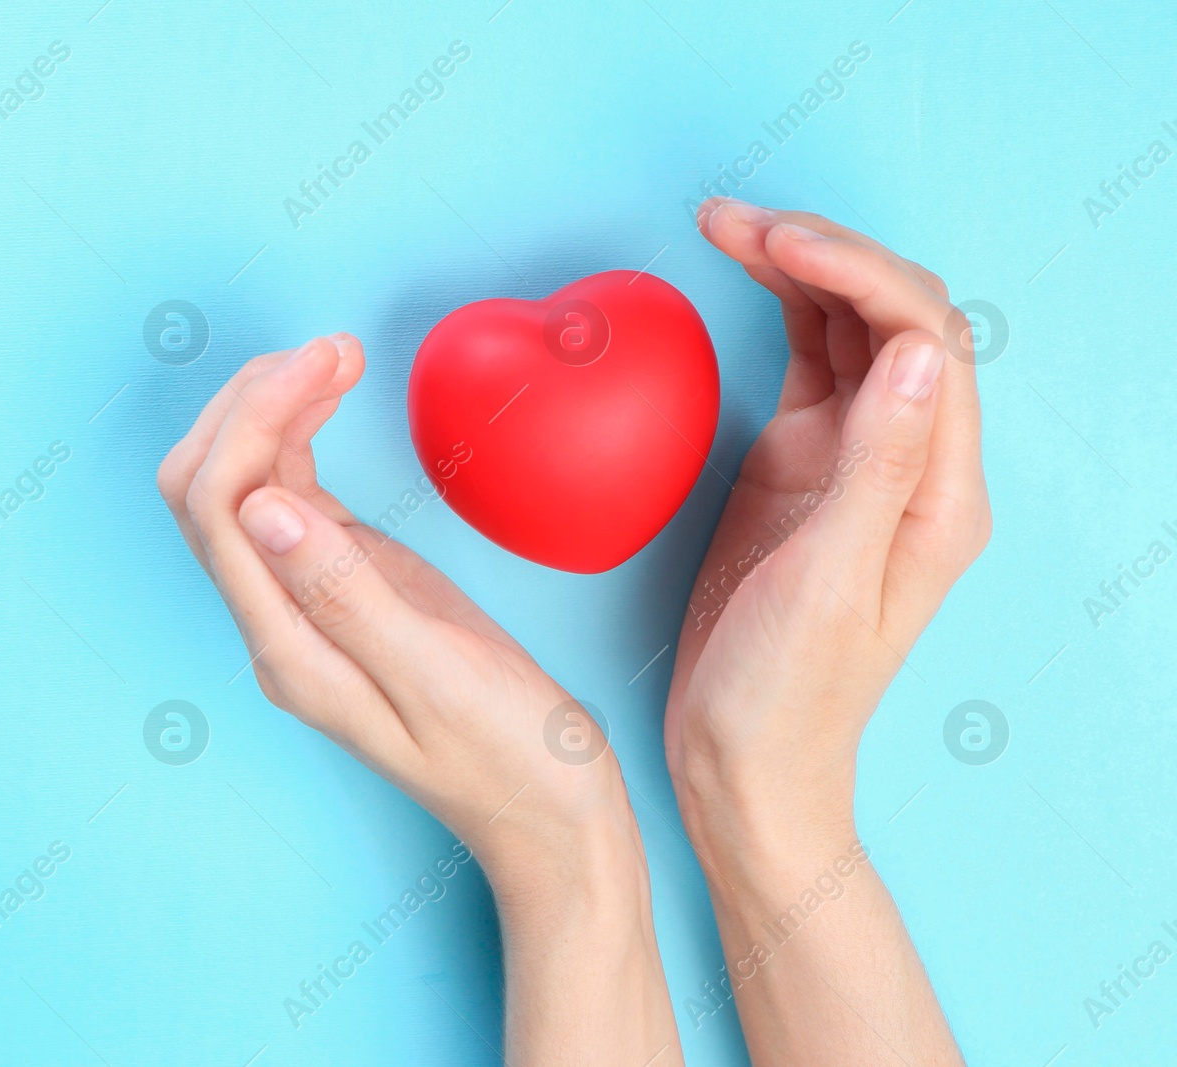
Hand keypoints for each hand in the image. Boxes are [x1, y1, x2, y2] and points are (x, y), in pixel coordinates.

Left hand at [157, 333, 635, 882]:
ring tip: (337, 356)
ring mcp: (306, 602)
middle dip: (250, 403)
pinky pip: (294, 497)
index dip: (256, 419)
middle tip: (332, 350)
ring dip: (272, 410)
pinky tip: (334, 398)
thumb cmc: (509, 758)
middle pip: (207, 489)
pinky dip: (302, 438)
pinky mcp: (344, 585)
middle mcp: (279, 625)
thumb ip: (345, 594)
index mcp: (290, 651)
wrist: (547, 811)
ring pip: (243, 485)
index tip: (329, 362)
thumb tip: (261, 507)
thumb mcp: (437, 676)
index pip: (220, 509)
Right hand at [664, 200, 991, 845]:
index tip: (770, 244)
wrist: (741, 764)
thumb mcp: (825, 585)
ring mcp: (853, 462)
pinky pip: (805, 364)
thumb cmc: (785, 697)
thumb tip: (919, 348)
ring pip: (848, 329)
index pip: (923, 340)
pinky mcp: (800, 468)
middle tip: (734, 220)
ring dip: (796, 267)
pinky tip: (737, 277)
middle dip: (823, 252)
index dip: (854, 273)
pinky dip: (775, 310)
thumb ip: (875, 465)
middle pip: (893, 317)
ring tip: (725, 225)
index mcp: (936, 495)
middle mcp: (909, 465)